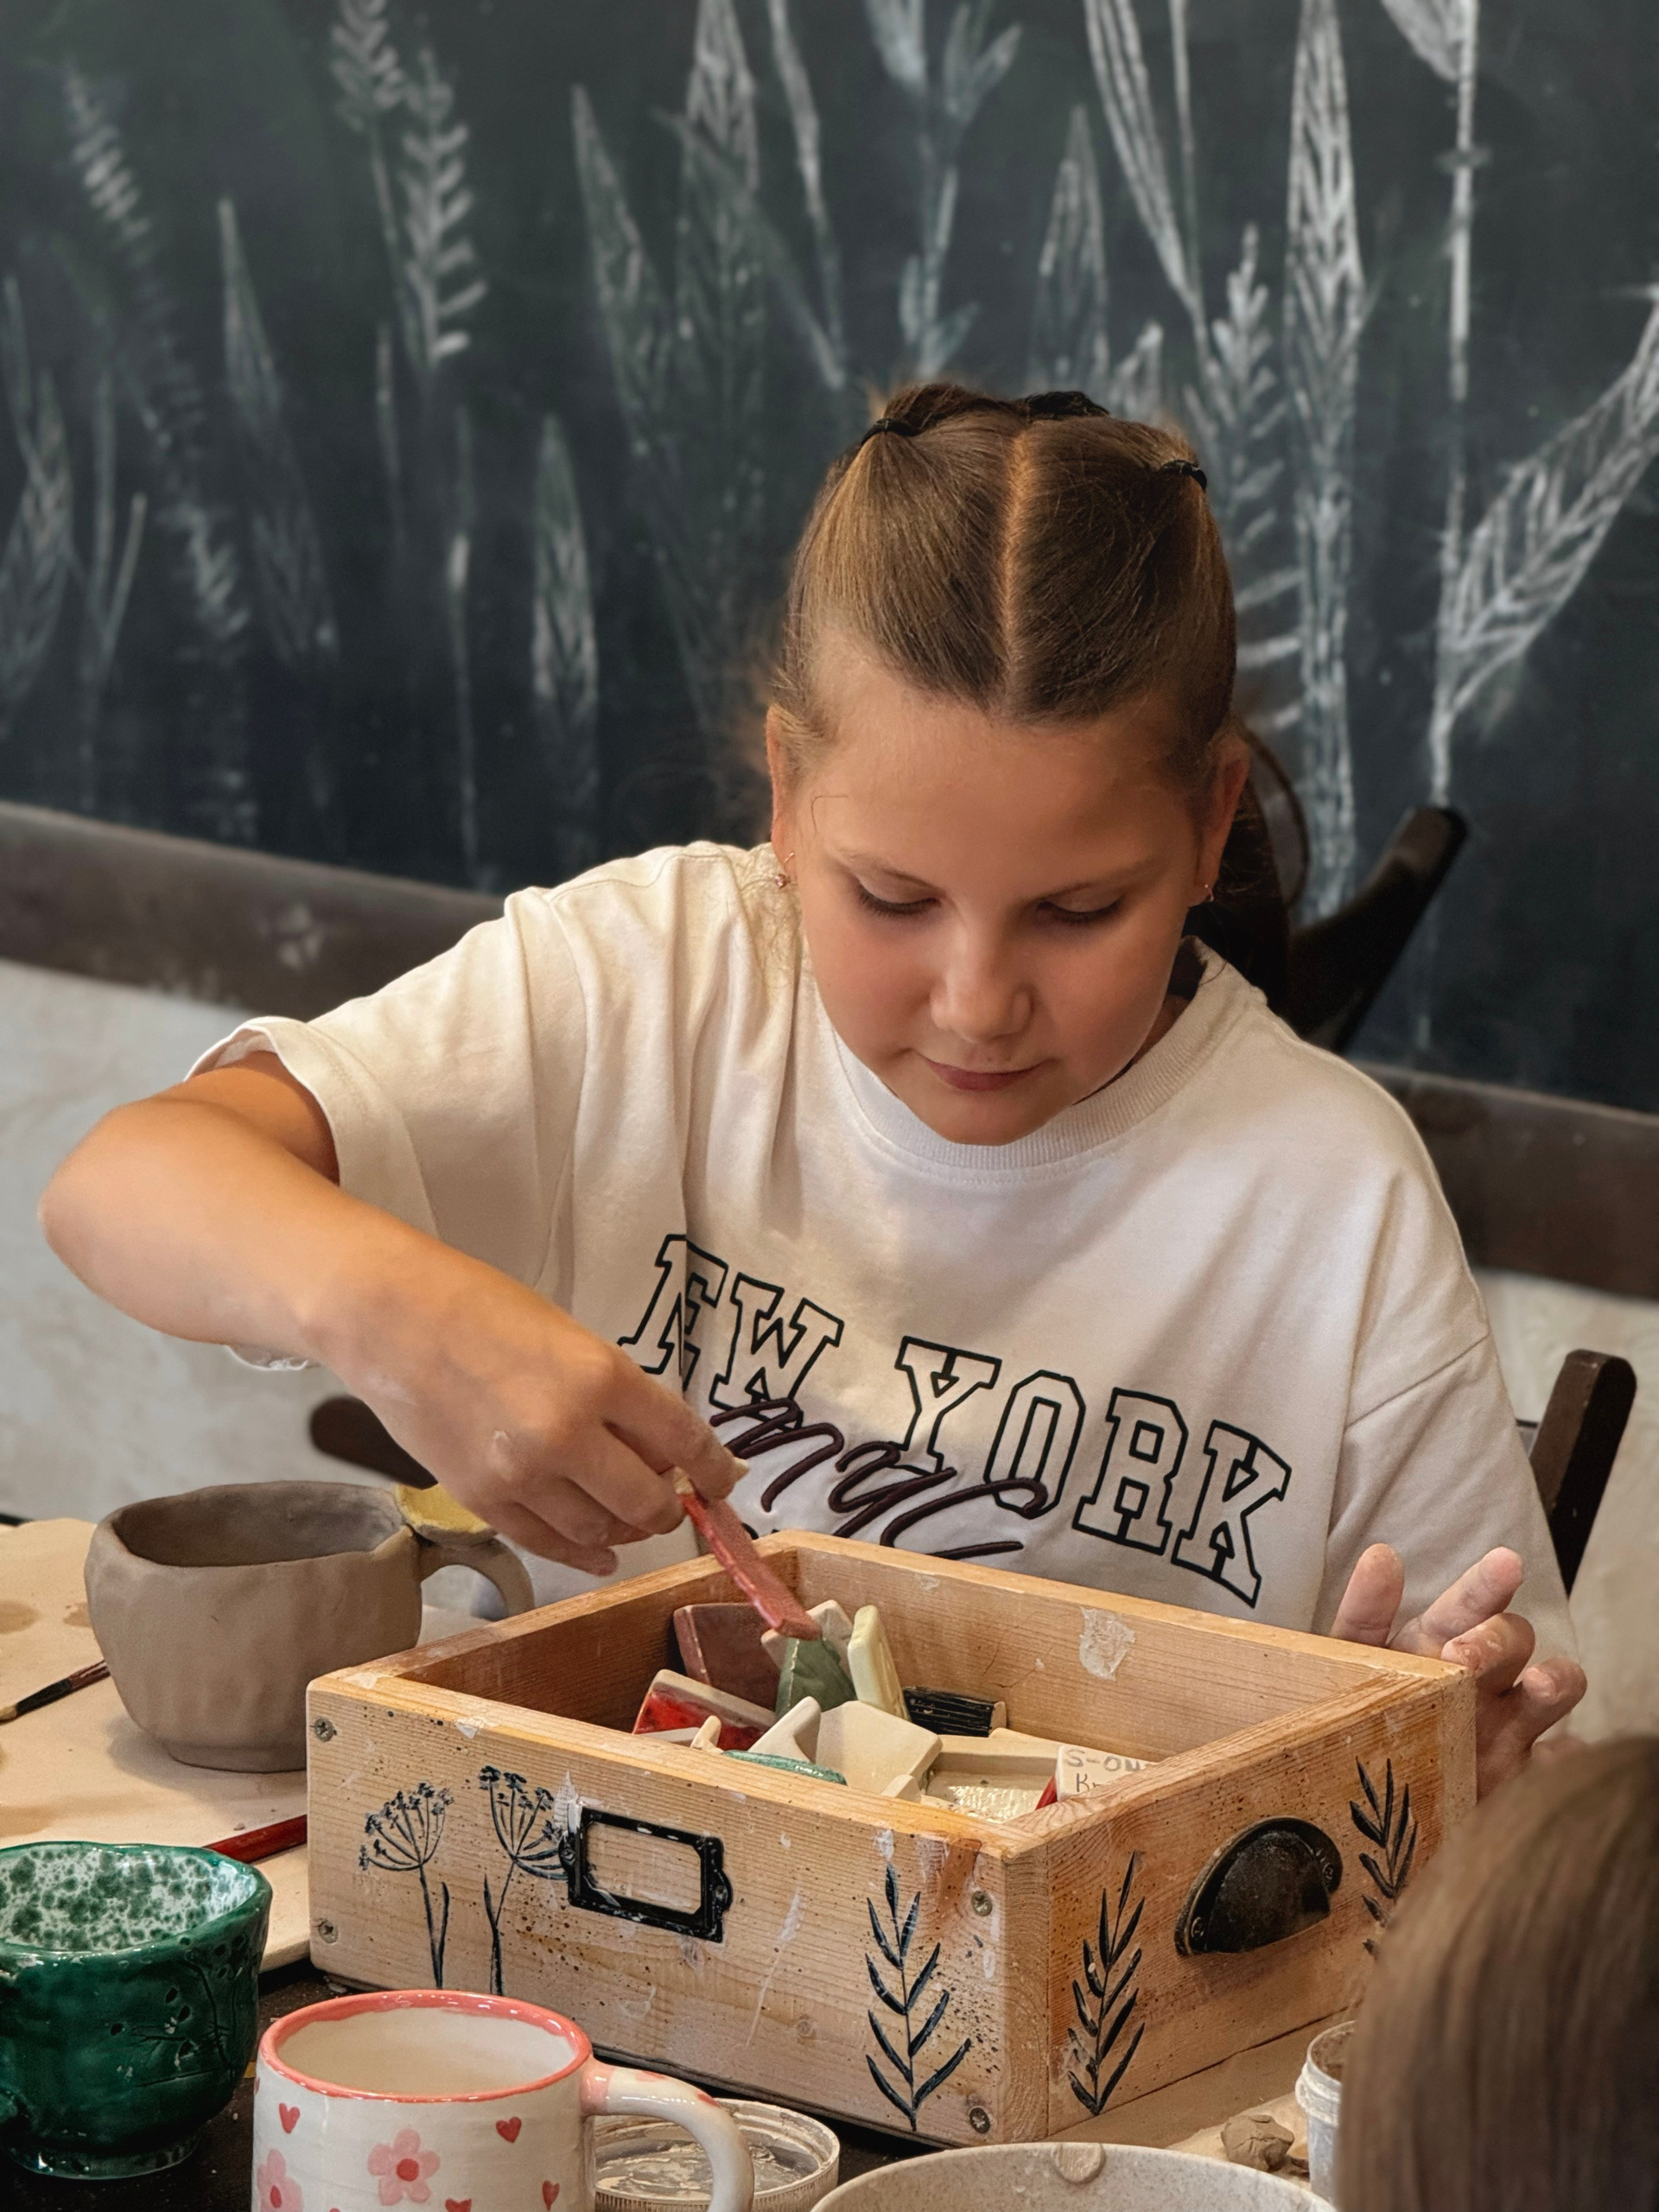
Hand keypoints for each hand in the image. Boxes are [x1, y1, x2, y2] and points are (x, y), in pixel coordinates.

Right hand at [333, 1258, 743, 1578]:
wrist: (391, 1317)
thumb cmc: (485, 1309)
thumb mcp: (573, 1338)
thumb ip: (620, 1397)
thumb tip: (669, 1451)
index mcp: (601, 1377)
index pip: (684, 1440)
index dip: (713, 1469)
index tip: (725, 1481)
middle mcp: (567, 1433)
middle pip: (648, 1501)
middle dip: (671, 1506)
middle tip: (673, 1499)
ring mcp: (521, 1474)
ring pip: (601, 1530)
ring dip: (627, 1529)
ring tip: (632, 1518)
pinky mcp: (481, 1499)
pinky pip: (547, 1543)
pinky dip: (582, 1552)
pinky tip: (600, 1552)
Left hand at [1332, 1544, 1585, 1796]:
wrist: (1363, 1784)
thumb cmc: (1358, 1706)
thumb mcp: (1348, 1659)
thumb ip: (1364, 1612)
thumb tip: (1381, 1555)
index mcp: (1441, 1638)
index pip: (1471, 1602)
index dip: (1488, 1583)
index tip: (1505, 1563)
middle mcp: (1482, 1675)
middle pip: (1513, 1638)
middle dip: (1494, 1640)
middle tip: (1461, 1657)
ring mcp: (1505, 1724)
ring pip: (1551, 1689)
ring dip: (1555, 1681)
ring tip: (1538, 1685)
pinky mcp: (1513, 1776)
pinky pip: (1550, 1766)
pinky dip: (1563, 1760)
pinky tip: (1563, 1756)